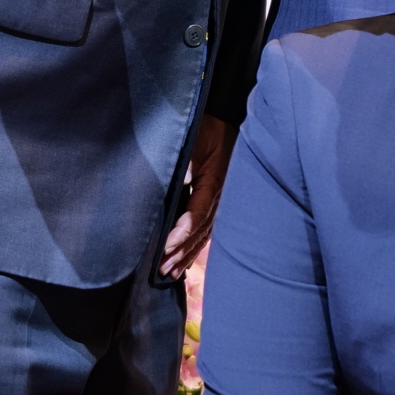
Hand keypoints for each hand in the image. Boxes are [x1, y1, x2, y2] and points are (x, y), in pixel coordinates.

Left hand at [161, 115, 233, 277]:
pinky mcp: (219, 203)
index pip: (198, 215)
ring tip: (170, 273)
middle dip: (181, 252)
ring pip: (204, 235)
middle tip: (162, 270)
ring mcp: (223, 203)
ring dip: (187, 254)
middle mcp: (222, 198)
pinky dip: (195, 246)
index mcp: (215, 182)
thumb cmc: (209, 127)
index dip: (182, 233)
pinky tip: (184, 260)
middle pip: (200, 232)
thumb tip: (180, 177)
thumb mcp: (197, 136)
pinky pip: (208, 230)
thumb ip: (186, 157)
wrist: (231, 121)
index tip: (165, 247)